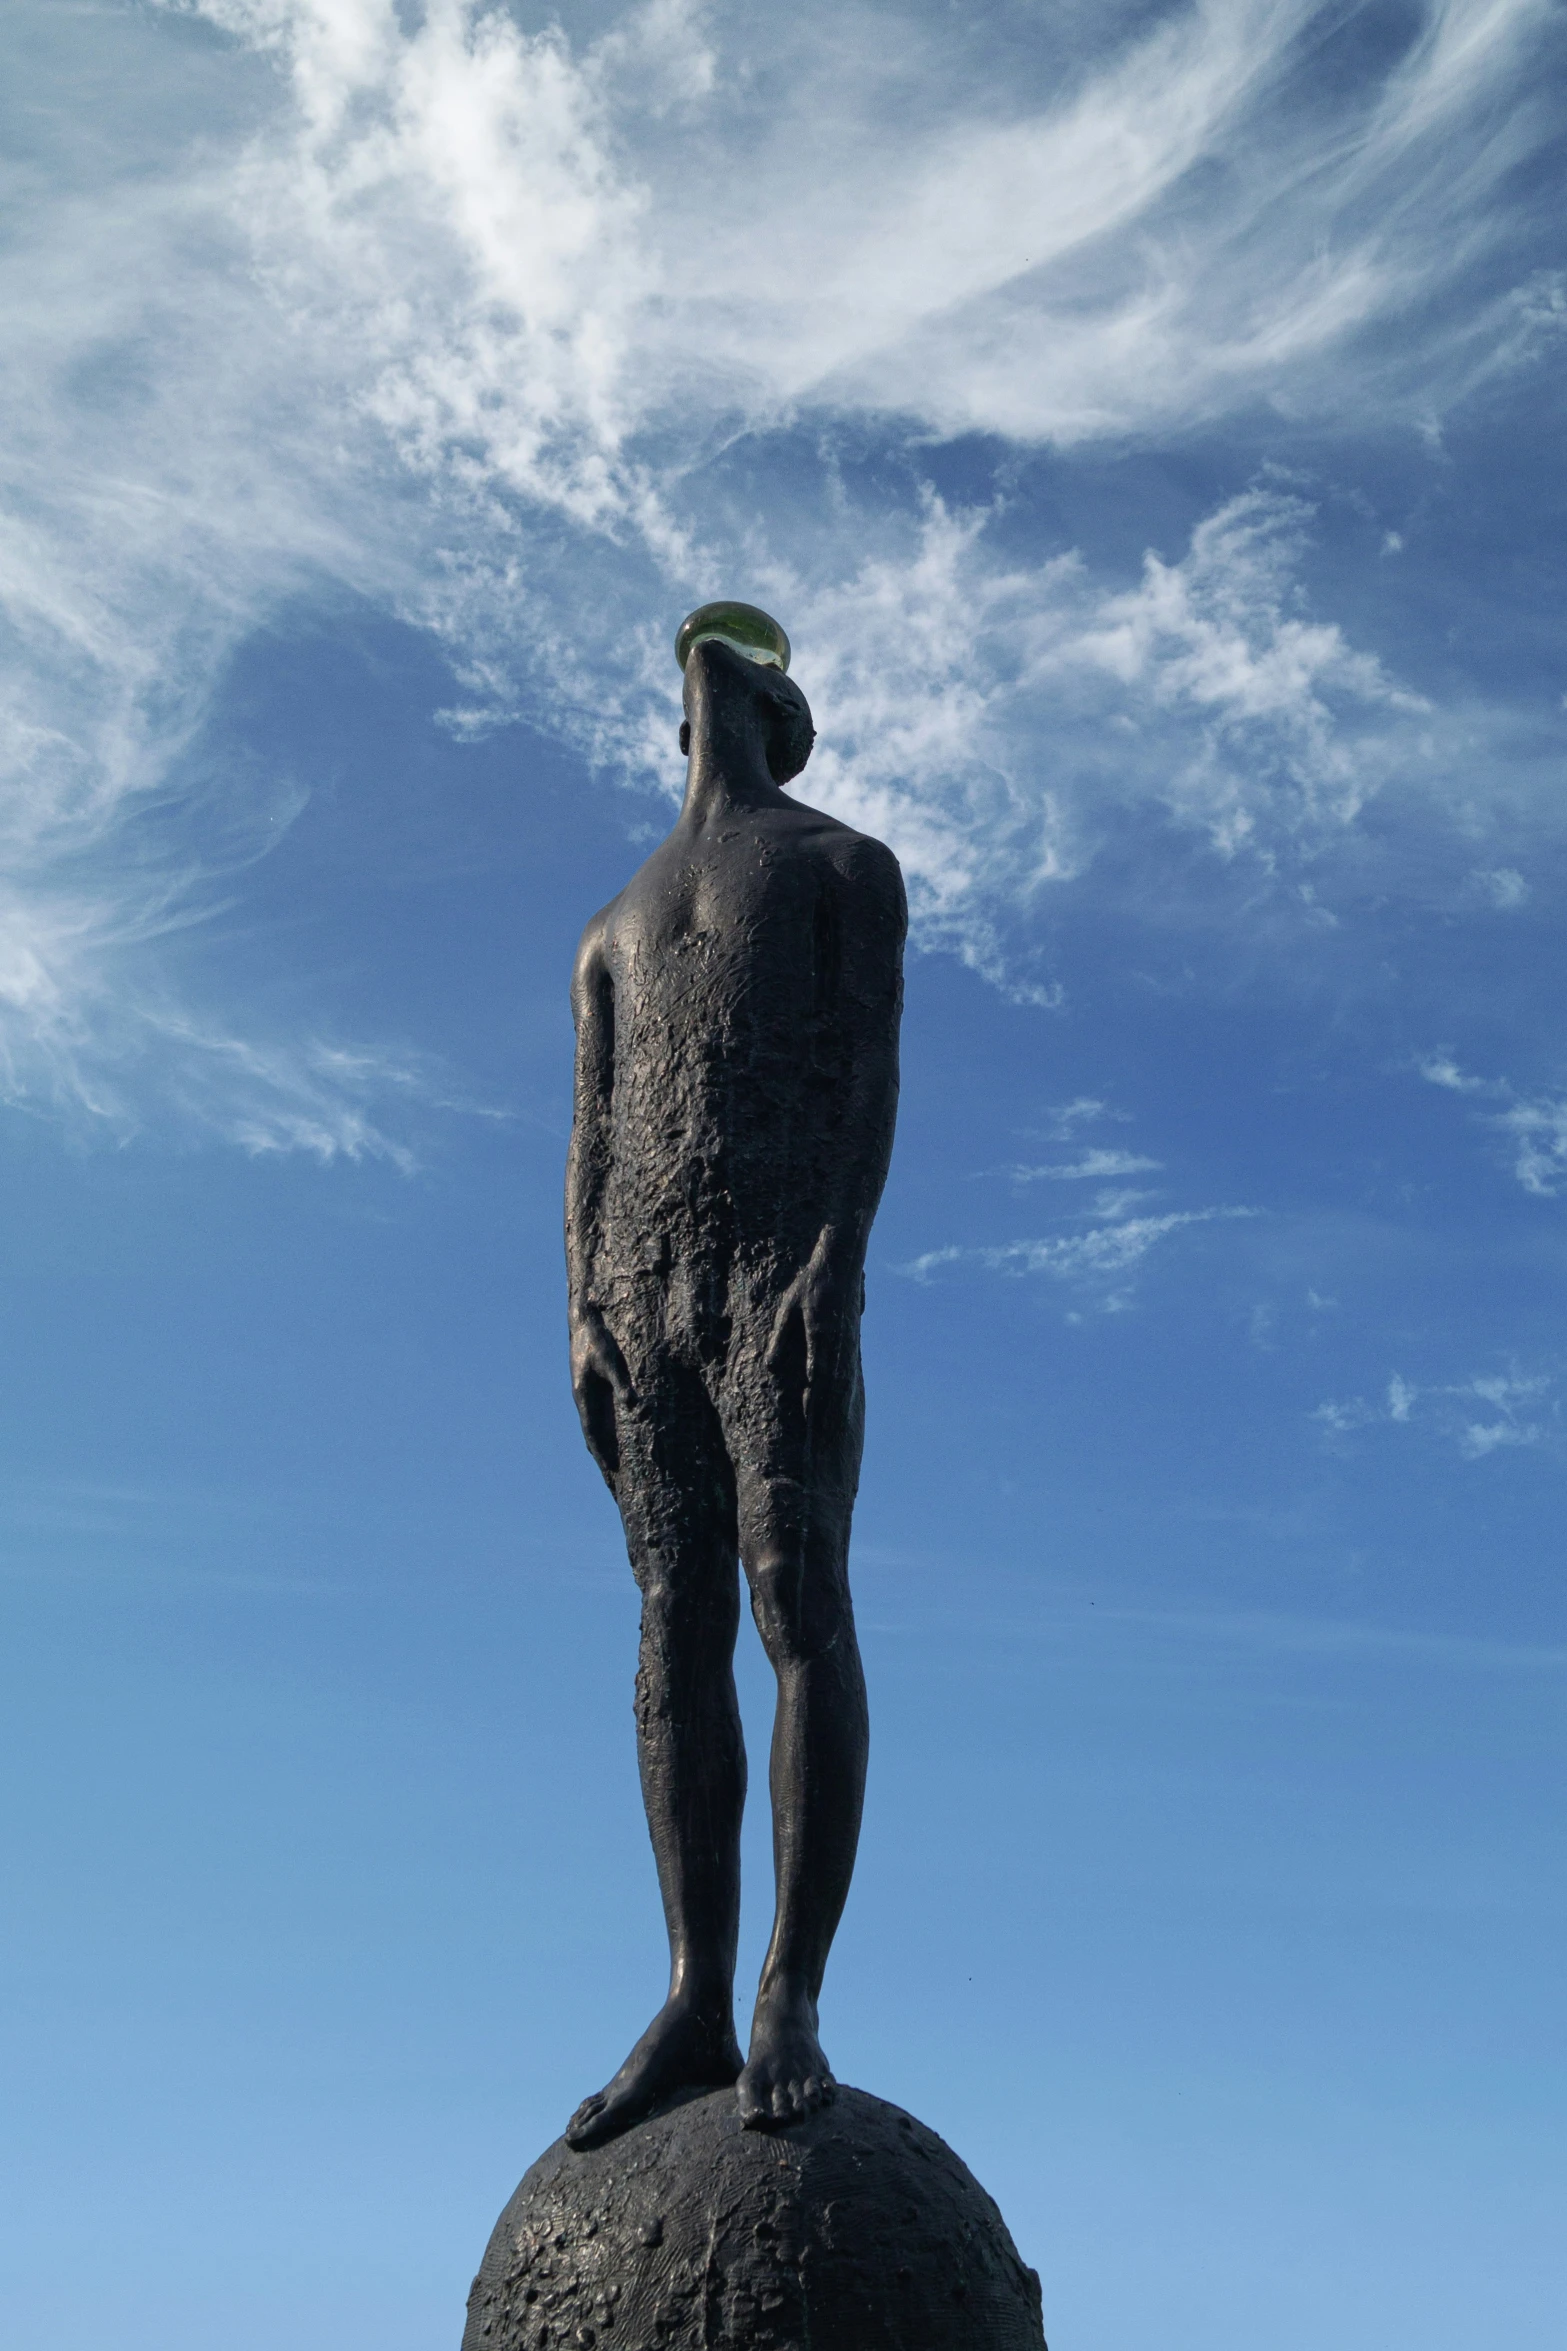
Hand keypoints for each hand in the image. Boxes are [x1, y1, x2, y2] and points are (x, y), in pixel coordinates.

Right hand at [570, 1305, 633, 1492]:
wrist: (583, 1323)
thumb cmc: (598, 1341)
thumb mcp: (611, 1360)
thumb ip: (620, 1383)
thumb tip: (632, 1404)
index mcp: (583, 1396)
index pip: (592, 1431)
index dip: (600, 1451)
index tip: (609, 1469)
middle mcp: (582, 1399)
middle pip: (591, 1435)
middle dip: (601, 1456)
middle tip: (612, 1479)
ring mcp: (585, 1396)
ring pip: (593, 1428)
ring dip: (601, 1447)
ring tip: (612, 1467)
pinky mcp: (591, 1389)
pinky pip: (596, 1418)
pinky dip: (602, 1433)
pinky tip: (613, 1439)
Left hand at [765, 1226, 849, 1420]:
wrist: (840, 1263)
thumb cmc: (810, 1284)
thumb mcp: (787, 1309)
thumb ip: (780, 1338)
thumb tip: (769, 1366)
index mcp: (820, 1339)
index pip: (815, 1378)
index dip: (811, 1402)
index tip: (806, 1423)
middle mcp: (837, 1346)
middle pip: (833, 1388)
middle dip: (827, 1415)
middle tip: (821, 1439)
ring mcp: (847, 1345)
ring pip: (844, 1384)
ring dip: (839, 1409)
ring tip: (834, 1431)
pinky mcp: (851, 1342)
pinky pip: (848, 1373)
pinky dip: (846, 1393)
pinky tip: (844, 1405)